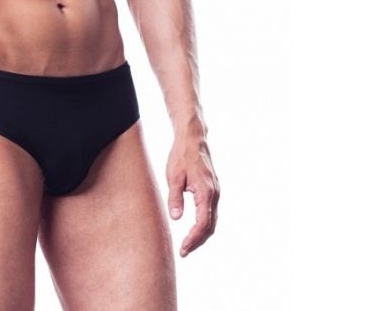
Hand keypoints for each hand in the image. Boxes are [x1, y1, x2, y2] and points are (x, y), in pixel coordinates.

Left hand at [165, 134, 219, 257]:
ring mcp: (216, 192)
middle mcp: (214, 194)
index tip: (183, 249)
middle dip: (197, 241)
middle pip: (210, 226)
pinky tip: (194, 229)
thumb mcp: (174, 177)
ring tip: (187, 244)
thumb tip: (176, 218)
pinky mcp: (213, 190)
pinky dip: (204, 224)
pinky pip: (211, 212)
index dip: (193, 239)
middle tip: (183, 251)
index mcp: (206, 192)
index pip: (203, 224)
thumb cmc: (181, 155)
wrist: (193, 139)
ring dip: (201, 234)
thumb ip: (175, 198)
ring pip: (212, 220)